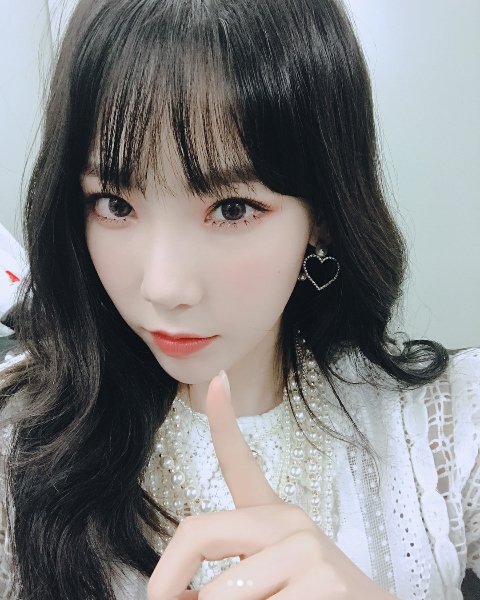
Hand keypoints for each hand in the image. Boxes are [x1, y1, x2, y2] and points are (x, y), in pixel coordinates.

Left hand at [147, 371, 396, 599]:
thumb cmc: (310, 599)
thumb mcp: (268, 578)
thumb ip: (227, 577)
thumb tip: (177, 596)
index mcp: (272, 516)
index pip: (240, 462)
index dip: (224, 421)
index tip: (217, 378)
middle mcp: (289, 521)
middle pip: (197, 532)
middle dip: (167, 582)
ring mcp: (307, 549)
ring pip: (219, 594)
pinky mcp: (323, 584)